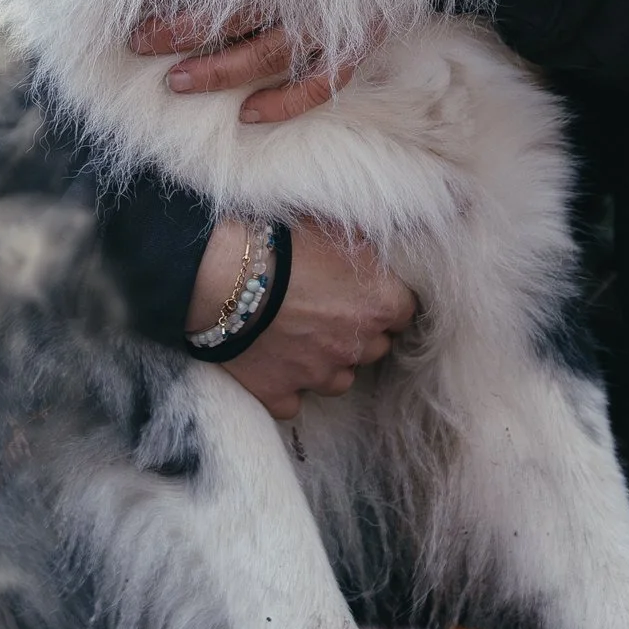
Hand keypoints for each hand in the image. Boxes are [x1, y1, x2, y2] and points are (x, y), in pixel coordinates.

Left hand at [130, 4, 373, 125]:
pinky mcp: (356, 45)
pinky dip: (285, 102)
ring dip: (221, 71)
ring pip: (268, 54)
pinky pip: (319, 85)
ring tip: (178, 81)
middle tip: (141, 43)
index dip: (181, 1)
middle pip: (235, 16)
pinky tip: (248, 114)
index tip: (140, 11)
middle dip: (183, 33)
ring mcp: (333, 22)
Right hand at [186, 213, 416, 422]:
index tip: (368, 295)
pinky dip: (288, 387)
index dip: (385, 303)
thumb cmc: (283, 241)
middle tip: (331, 312)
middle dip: (359, 334)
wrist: (225, 274)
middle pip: (374, 348)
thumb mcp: (337, 227)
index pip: (403, 313)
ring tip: (304, 340)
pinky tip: (275, 364)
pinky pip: (294, 401)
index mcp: (379, 302)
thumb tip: (377, 252)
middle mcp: (356, 344)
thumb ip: (366, 248)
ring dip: (329, 364)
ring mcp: (318, 375)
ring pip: (340, 381)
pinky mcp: (280, 393)